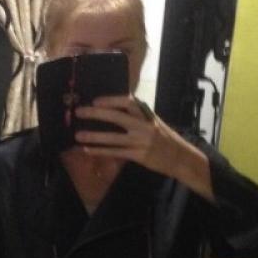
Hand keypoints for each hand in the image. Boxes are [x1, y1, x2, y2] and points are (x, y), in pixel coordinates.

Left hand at [74, 95, 214, 200]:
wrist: (180, 157)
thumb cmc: (164, 138)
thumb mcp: (153, 122)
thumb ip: (137, 116)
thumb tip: (114, 110)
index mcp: (146, 114)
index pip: (127, 102)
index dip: (110, 100)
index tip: (95, 100)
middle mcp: (143, 125)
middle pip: (117, 117)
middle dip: (96, 114)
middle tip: (79, 112)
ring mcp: (141, 141)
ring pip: (113, 138)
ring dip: (94, 136)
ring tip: (78, 135)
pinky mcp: (139, 156)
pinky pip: (115, 153)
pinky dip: (100, 151)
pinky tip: (88, 150)